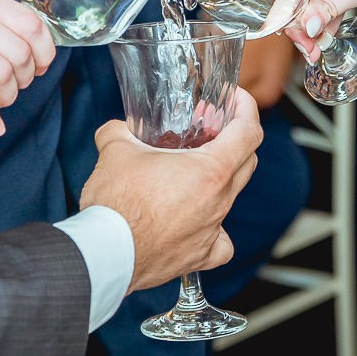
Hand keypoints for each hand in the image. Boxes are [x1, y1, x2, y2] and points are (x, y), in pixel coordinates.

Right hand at [82, 91, 262, 290]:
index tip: (236, 100)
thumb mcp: (115, 149)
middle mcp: (219, 201)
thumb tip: (120, 129)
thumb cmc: (117, 206)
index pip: (248, 132)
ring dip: (218, 178)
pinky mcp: (199, 256)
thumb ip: (121, 131)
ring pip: (231, 197)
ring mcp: (212, 230)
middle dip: (232, 139)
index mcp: (210, 171)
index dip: (246, 108)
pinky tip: (197, 222)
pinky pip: (220, 242)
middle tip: (207, 129)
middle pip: (246, 162)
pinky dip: (213, 230)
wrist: (107, 253)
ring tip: (192, 171)